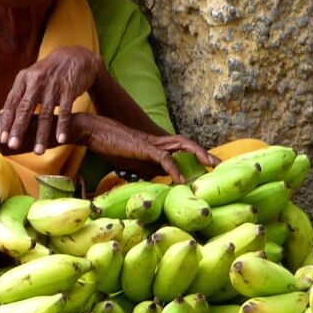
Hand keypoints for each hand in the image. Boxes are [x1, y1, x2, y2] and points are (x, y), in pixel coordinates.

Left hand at [0, 46, 106, 154]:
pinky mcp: (69, 88)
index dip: (6, 121)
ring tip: (38, 151)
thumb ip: (16, 97)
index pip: (12, 103)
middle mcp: (36, 81)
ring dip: (41, 133)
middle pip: (25, 108)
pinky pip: (65, 110)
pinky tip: (60, 139)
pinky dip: (62, 126)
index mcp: (24, 79)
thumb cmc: (48, 73)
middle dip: (18, 129)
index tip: (2, 139)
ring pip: (45, 113)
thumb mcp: (30, 80)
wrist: (75, 56)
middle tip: (13, 145)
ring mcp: (53, 85)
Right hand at [66, 114, 216, 181]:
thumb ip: (144, 170)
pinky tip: (181, 180)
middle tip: (220, 165)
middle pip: (187, 144)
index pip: (181, 150)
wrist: (93, 131)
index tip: (208, 168)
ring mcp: (151, 143)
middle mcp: (157, 142)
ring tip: (210, 166)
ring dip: (198, 155)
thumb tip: (156, 181)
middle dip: (205, 153)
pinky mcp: (143, 148)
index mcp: (155, 146)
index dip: (196, 157)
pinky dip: (174, 169)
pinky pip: (164, 158)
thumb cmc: (109, 146)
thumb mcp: (130, 163)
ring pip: (182, 145)